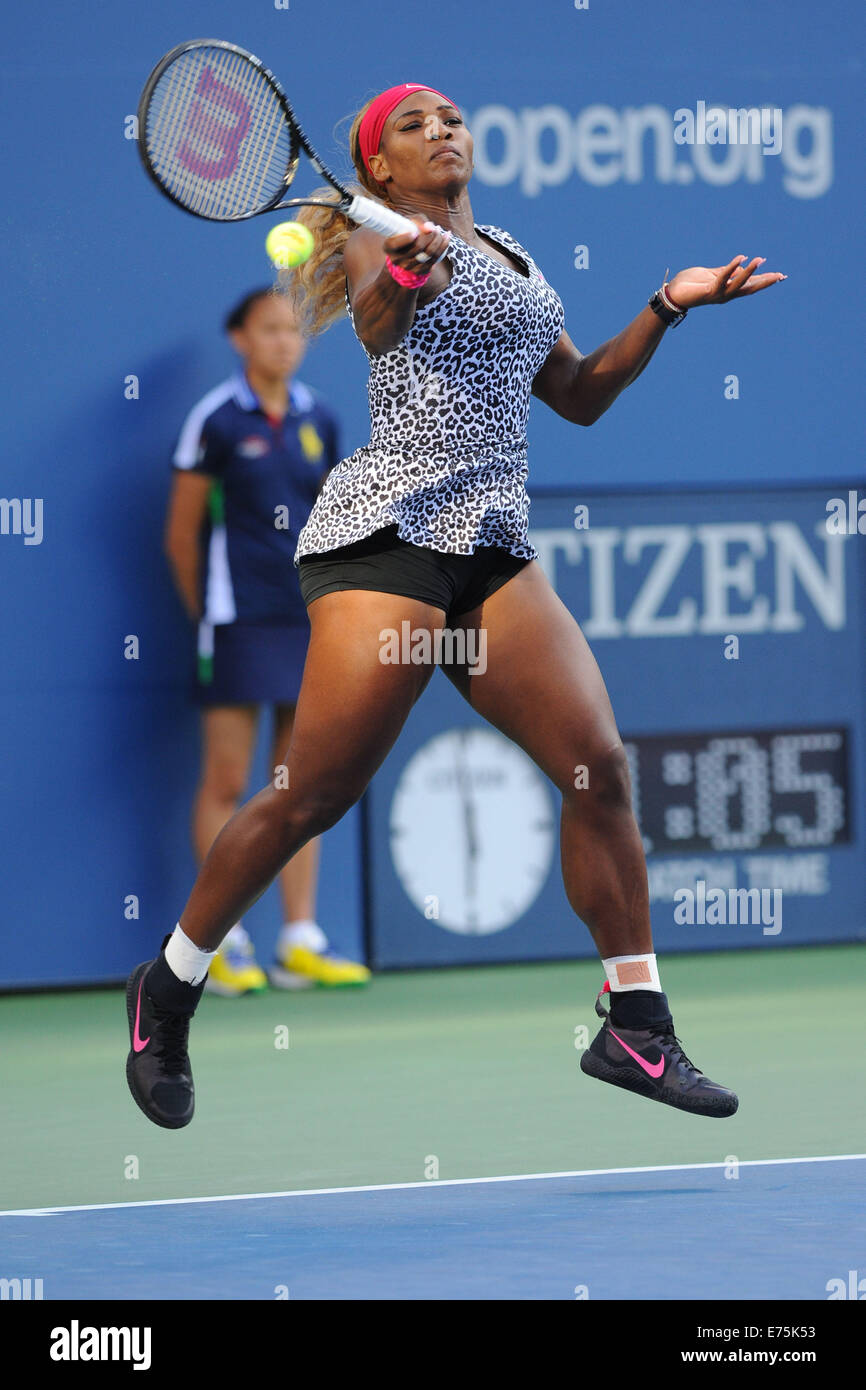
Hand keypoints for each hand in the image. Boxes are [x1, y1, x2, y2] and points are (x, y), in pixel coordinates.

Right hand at [383, 217, 451, 274]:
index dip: (405, 239)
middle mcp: (397, 259)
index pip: (395, 244)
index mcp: (388, 246)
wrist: (410, 247)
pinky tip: (446, 237)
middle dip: (430, 235)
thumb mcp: (409, 221)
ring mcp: (408, 267)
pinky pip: (435, 260)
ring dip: (438, 240)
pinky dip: (443, 247)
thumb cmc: (408, 229)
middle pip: (417, 247)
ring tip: (440, 231)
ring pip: (429, 254)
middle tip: (435, 228)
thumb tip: (431, 227)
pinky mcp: (420, 271)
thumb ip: (419, 221)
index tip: (414, 233)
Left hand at [666, 256, 786, 308]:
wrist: (672, 294)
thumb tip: (743, 265)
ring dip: (750, 272)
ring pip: (738, 284)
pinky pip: (722, 278)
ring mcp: (718, 294)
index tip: (781, 276)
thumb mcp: (712, 274)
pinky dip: (731, 268)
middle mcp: (726, 295)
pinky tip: (741, 258)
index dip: (765, 280)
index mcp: (728, 290)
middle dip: (765, 281)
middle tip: (780, 276)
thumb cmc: (690, 284)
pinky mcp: (709, 291)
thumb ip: (727, 270)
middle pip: (749, 288)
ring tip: (760, 260)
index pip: (750, 285)